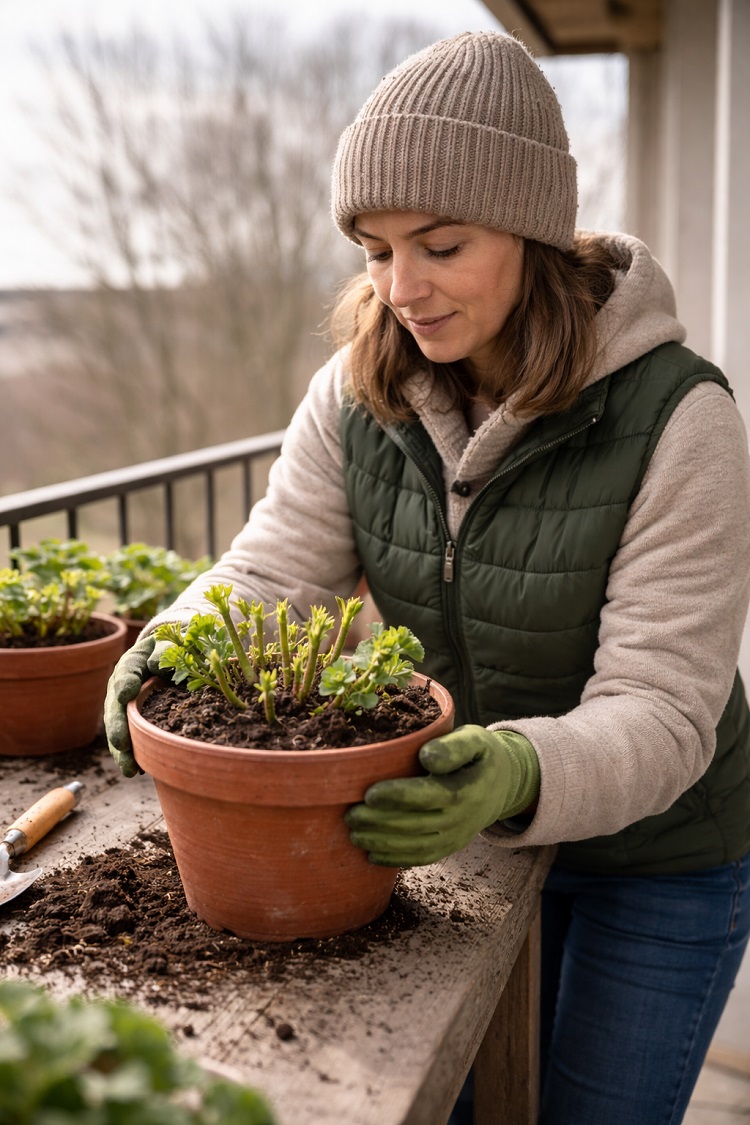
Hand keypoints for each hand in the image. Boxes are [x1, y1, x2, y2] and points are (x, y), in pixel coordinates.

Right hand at [104, 635, 171, 777]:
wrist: (175, 657)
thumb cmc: (176, 648)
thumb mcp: (173, 644)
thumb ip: (165, 651)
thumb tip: (156, 665)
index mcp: (133, 662)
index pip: (127, 671)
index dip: (125, 683)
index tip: (126, 694)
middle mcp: (123, 686)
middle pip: (116, 707)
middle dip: (118, 727)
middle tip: (121, 743)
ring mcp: (126, 707)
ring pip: (119, 730)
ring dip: (122, 751)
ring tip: (129, 769)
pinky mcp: (134, 723)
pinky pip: (130, 740)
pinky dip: (132, 756)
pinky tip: (138, 771)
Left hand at [345, 726, 539, 866]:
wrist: (503, 784)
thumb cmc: (480, 755)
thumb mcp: (476, 739)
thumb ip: (454, 746)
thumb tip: (426, 757)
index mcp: (469, 789)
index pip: (430, 796)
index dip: (399, 796)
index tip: (369, 793)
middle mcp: (463, 818)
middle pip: (416, 824)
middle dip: (380, 823)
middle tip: (350, 814)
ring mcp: (456, 837)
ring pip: (415, 846)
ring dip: (382, 843)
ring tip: (354, 833)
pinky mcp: (450, 847)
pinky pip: (421, 858)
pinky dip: (395, 859)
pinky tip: (371, 853)